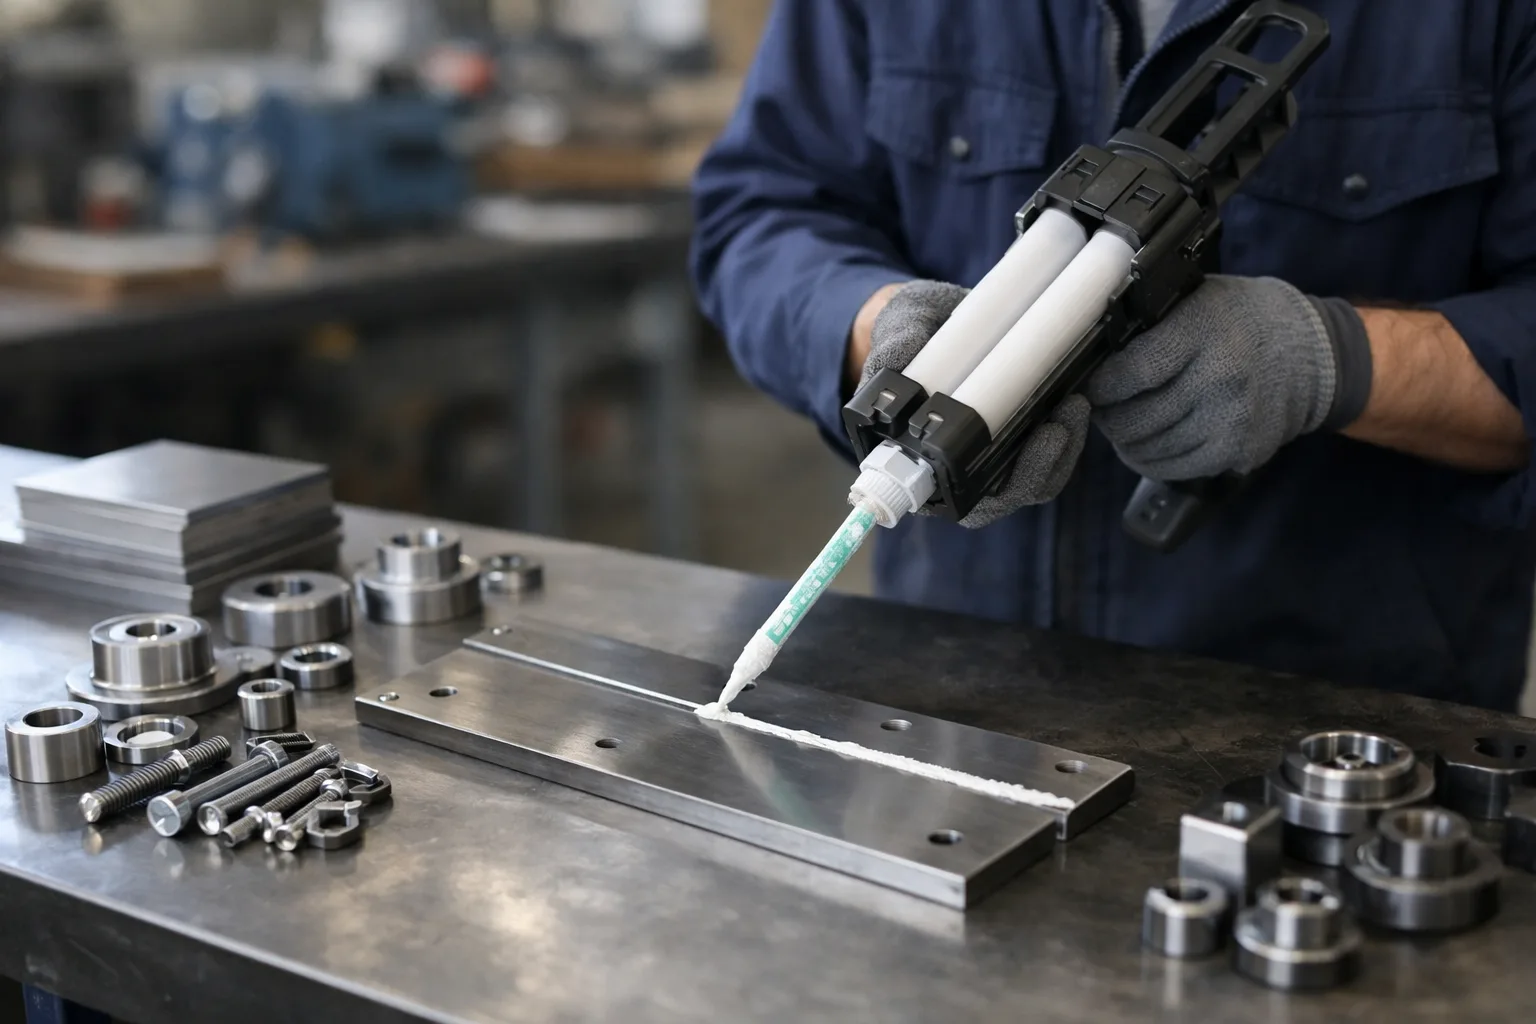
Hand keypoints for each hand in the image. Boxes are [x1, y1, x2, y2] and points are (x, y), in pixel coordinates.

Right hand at [860, 280, 1090, 526]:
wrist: (938, 313)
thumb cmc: (911, 327)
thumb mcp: (897, 320)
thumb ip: (894, 339)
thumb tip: (896, 362)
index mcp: (910, 452)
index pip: (942, 496)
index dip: (976, 497)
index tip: (1002, 477)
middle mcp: (951, 466)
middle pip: (996, 499)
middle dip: (1032, 473)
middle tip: (1054, 433)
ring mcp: (990, 455)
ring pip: (1030, 482)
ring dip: (1058, 455)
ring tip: (1073, 409)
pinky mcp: (1021, 437)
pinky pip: (1050, 458)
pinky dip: (1068, 439)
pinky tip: (1075, 406)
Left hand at [1086, 275, 1343, 479]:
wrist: (1312, 353)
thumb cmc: (1241, 320)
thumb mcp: (1198, 299)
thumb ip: (1150, 323)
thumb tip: (1091, 354)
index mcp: (1204, 330)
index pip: (1131, 372)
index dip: (1100, 387)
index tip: (1089, 387)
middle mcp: (1220, 377)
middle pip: (1134, 418)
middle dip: (1107, 418)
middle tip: (1102, 409)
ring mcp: (1232, 419)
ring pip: (1148, 449)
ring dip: (1126, 442)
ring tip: (1125, 425)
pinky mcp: (1239, 451)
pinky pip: (1173, 468)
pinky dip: (1151, 460)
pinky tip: (1149, 444)